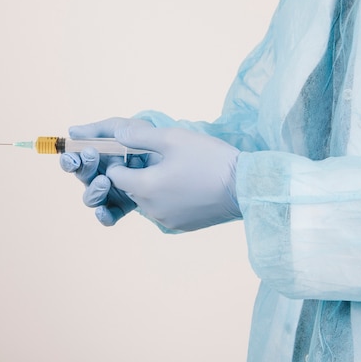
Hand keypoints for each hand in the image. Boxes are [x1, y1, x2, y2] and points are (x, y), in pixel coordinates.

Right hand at [60, 118, 157, 225]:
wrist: (171, 155)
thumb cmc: (142, 138)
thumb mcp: (123, 128)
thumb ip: (98, 130)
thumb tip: (72, 131)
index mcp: (95, 157)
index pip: (75, 159)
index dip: (70, 159)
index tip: (72, 156)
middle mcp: (98, 175)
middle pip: (82, 177)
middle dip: (84, 168)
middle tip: (92, 157)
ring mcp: (110, 192)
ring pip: (92, 198)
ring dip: (94, 190)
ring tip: (104, 181)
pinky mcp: (123, 206)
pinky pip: (109, 215)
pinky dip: (103, 215)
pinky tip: (103, 210)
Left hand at [106, 121, 241, 231]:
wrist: (246, 187)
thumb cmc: (210, 158)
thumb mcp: (174, 138)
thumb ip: (140, 136)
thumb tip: (117, 135)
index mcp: (146, 187)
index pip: (114, 177)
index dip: (119, 162)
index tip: (133, 151)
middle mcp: (151, 208)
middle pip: (130, 189)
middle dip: (135, 174)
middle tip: (154, 158)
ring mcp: (166, 220)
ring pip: (146, 200)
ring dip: (151, 186)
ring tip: (172, 170)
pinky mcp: (180, 226)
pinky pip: (162, 210)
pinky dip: (166, 198)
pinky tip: (183, 185)